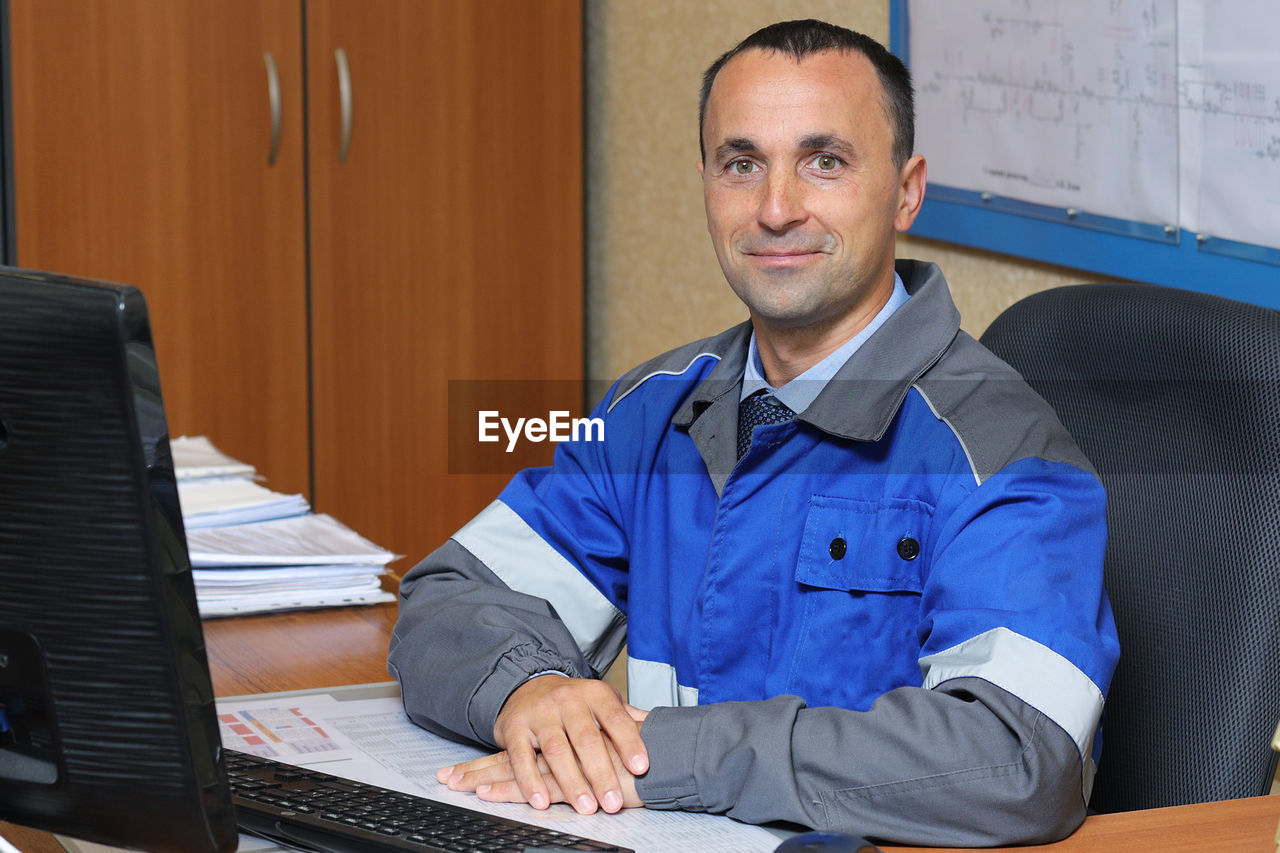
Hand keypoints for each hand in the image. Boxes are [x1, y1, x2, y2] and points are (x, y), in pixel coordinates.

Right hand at [437, 674, 648, 813]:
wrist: (528, 686)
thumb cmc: (573, 703)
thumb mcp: (602, 701)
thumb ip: (628, 718)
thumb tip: (661, 727)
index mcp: (594, 694)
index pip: (616, 718)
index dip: (629, 742)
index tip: (642, 768)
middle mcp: (567, 700)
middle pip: (586, 738)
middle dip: (601, 773)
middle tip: (613, 802)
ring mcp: (539, 713)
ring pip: (556, 750)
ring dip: (571, 782)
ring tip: (586, 807)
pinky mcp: (514, 728)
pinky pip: (521, 757)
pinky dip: (530, 781)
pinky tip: (541, 801)